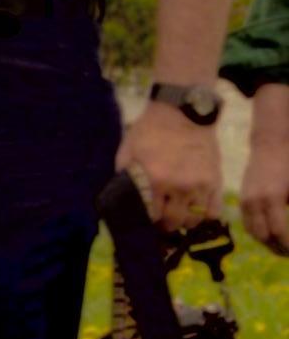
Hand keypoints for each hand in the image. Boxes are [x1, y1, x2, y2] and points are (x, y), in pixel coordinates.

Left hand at [119, 103, 221, 233]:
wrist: (183, 112)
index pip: (151, 216)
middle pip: (173, 222)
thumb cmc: (150, 132)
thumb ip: (124, 179)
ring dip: (184, 222)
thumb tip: (120, 201)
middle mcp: (180, 186)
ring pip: (194, 220)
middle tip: (161, 221)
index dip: (146, 221)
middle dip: (165, 225)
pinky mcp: (216, 181)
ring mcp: (201, 185)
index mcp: (155, 180)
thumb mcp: (127, 153)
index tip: (144, 220)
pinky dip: (205, 215)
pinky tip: (196, 210)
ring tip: (178, 215)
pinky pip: (214, 211)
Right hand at [240, 125, 287, 256]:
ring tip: (279, 248)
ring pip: (253, 232)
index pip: (279, 232)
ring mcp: (246, 201)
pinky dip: (258, 232)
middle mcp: (255, 202)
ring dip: (266, 243)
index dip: (288, 245)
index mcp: (272, 199)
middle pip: (263, 236)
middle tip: (288, 255)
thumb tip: (288, 230)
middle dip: (277, 248)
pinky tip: (269, 236)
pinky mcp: (243, 199)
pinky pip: (247, 223)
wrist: (270, 146)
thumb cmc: (288, 165)